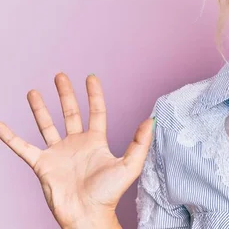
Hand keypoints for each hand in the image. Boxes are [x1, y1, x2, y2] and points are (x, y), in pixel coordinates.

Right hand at [0, 73, 153, 228]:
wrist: (87, 215)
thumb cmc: (109, 194)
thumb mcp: (130, 165)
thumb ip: (140, 142)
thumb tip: (151, 120)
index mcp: (96, 142)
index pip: (96, 112)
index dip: (94, 94)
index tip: (91, 77)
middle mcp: (76, 144)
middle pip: (70, 113)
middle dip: (65, 94)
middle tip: (60, 76)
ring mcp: (58, 153)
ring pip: (46, 125)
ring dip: (40, 109)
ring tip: (33, 92)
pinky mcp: (42, 164)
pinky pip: (22, 147)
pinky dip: (9, 136)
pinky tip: (0, 124)